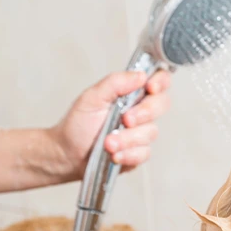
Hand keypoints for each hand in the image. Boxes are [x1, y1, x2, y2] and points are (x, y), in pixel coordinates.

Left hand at [50, 70, 170, 178]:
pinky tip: (114, 154)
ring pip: (151, 132)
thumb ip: (115, 83)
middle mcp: (141, 111)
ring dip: (128, 139)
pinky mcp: (139, 153)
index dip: (161, 82)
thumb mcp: (92, 97)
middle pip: (162, 104)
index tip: (150, 87)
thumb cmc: (79, 124)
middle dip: (144, 113)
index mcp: (132, 93)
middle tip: (126, 119)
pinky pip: (144, 153)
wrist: (68, 153)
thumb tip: (140, 75)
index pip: (158, 81)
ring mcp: (141, 133)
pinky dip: (128, 154)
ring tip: (107, 143)